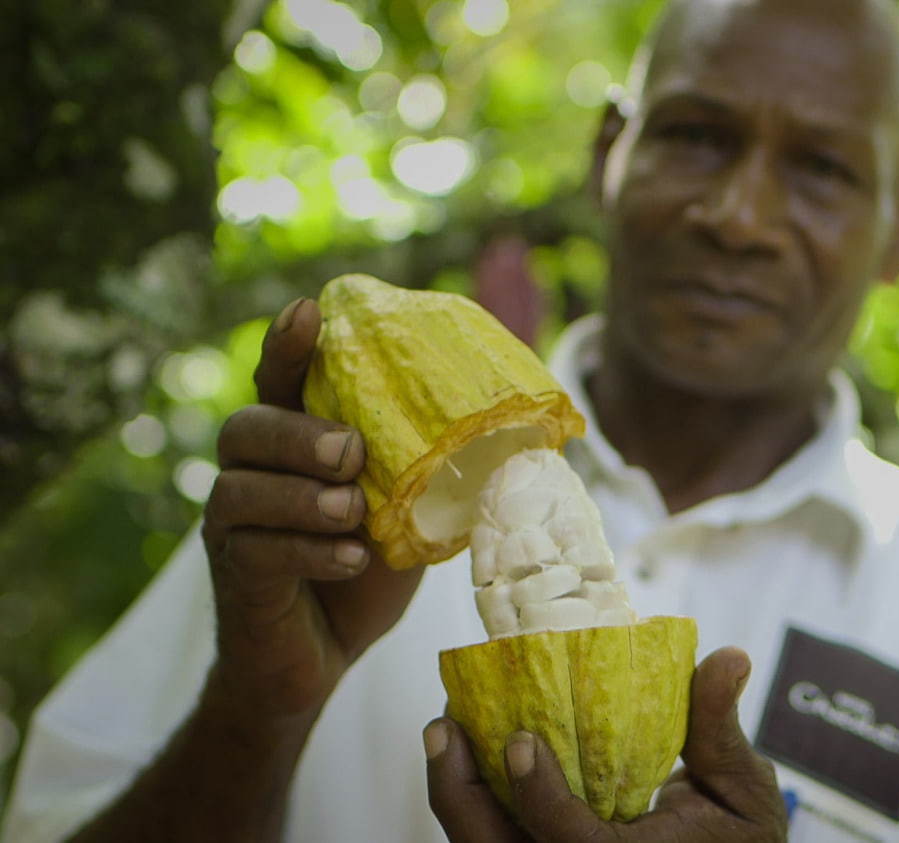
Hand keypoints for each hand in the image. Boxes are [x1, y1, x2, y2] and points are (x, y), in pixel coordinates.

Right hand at [201, 298, 424, 721]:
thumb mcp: (405, 510)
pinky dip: (308, 550)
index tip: (310, 309)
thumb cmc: (362, 568)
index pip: (280, 380)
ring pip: (241, 488)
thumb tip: (520, 434)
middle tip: (352, 452)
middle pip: (246, 427)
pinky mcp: (234, 575)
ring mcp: (231, 526)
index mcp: (291, 443)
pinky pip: (255, 550)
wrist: (319, 657)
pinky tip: (350, 559)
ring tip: (354, 511)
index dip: (290, 344)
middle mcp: (249, 474)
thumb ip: (428, 469)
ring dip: (304, 495)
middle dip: (300, 433)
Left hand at [425, 647, 788, 841]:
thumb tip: (728, 658)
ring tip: (446, 732)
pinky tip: (468, 751)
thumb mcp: (745, 789)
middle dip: (459, 797)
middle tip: (446, 728)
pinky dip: (475, 800)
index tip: (520, 741)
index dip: (538, 800)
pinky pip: (498, 839)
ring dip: (456, 795)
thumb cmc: (739, 838)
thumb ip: (719, 729)